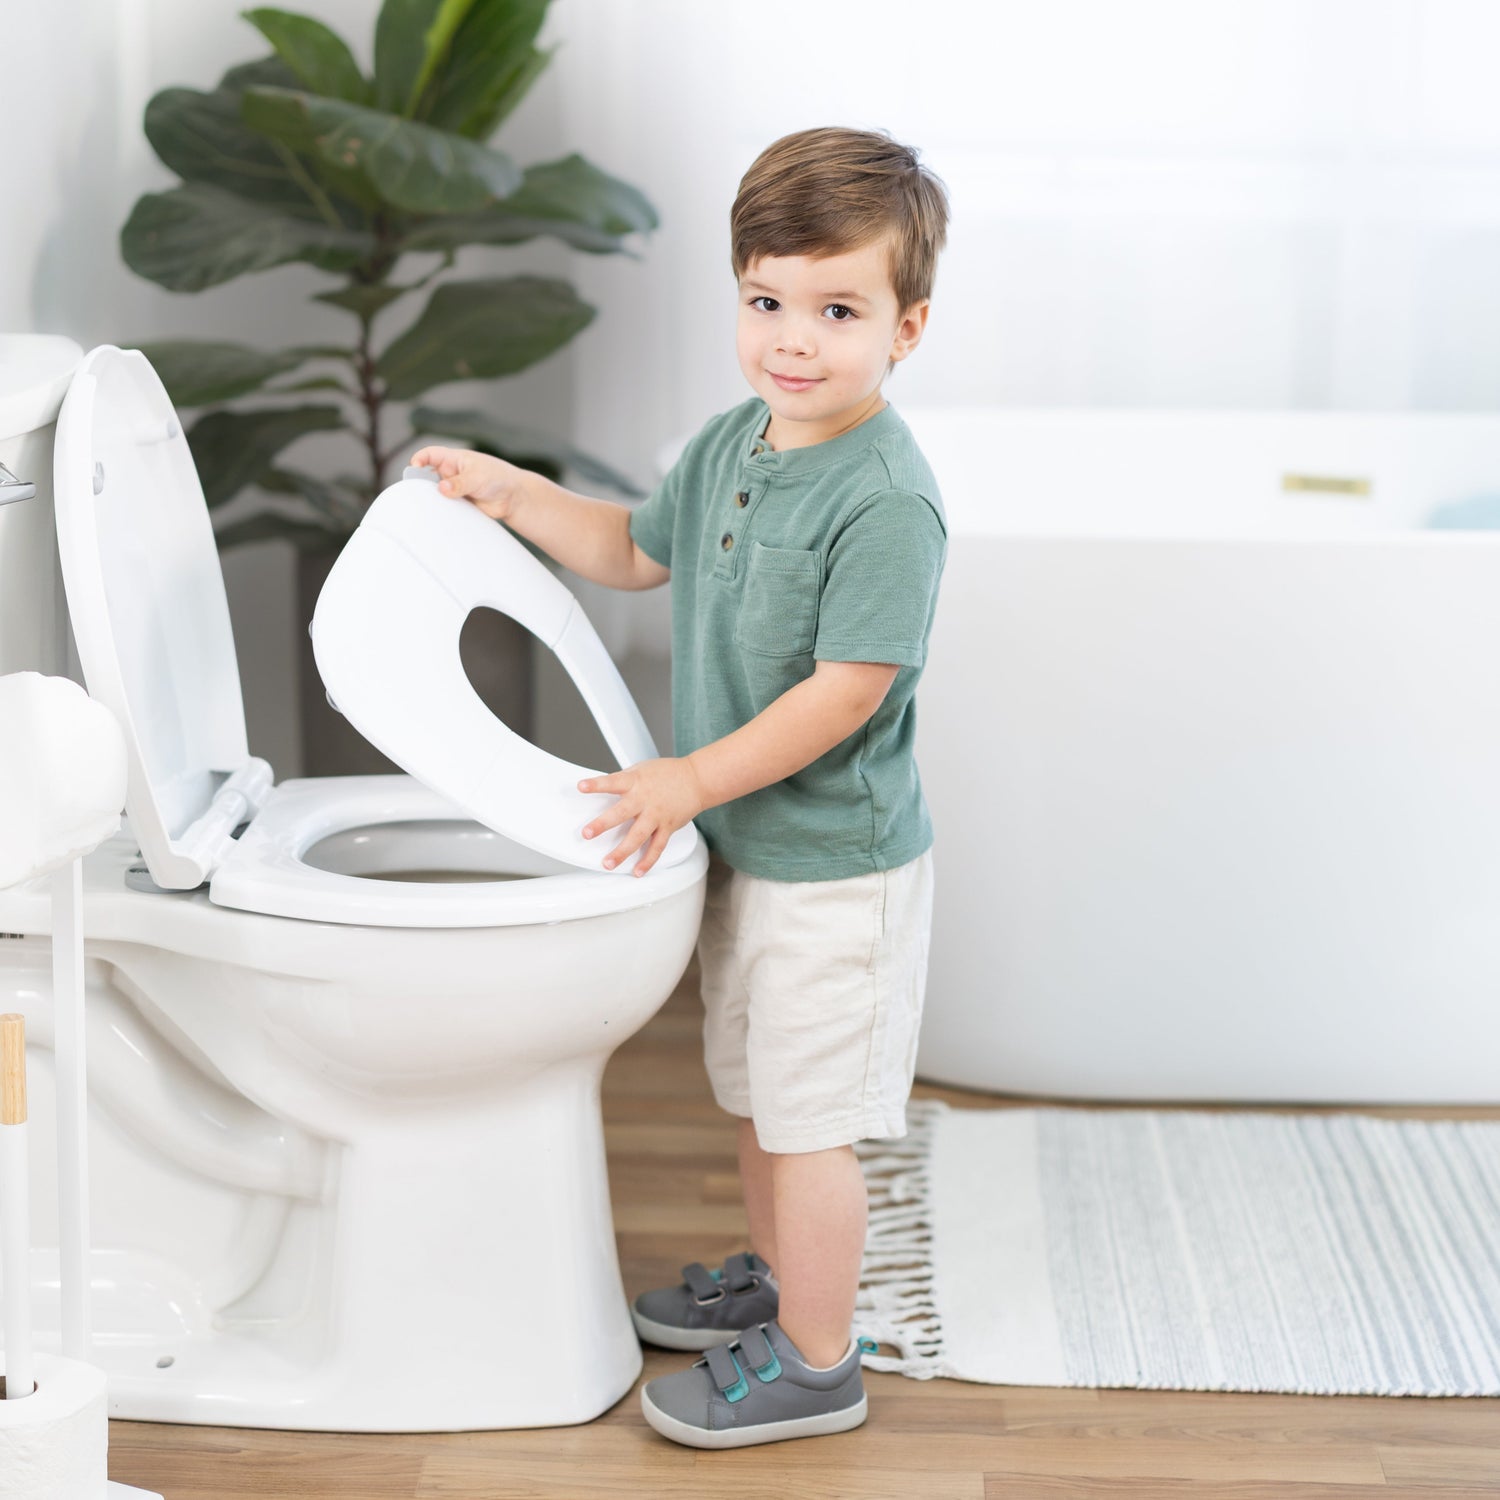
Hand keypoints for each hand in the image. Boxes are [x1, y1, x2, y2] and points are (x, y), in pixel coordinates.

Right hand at [409, 445, 530, 521]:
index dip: (420, 459)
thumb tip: (442, 488)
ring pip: (435, 493)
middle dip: (421, 483)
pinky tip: (439, 517)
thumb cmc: (499, 478)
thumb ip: (460, 483)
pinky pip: (445, 507)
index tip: (415, 467)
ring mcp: (454, 489)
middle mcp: (451, 473)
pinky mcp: (458, 504)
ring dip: (431, 499)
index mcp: (454, 459)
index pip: (431, 454)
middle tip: (418, 493)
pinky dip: (441, 511)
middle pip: (427, 476)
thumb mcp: (478, 477)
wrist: (513, 498)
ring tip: (429, 507)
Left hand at [579, 757, 705, 875]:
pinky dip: (647, 861)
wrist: (697, 779)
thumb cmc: (668, 773)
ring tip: (608, 863)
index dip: (596, 784)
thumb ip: (624, 782)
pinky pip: (657, 847)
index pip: (613, 782)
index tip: (581, 787)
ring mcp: (656, 815)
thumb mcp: (642, 770)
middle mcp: (645, 799)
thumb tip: (604, 791)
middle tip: (588, 833)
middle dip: (603, 824)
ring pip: (638, 836)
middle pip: (622, 813)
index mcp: (636, 782)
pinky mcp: (667, 827)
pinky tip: (637, 871)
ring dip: (622, 851)